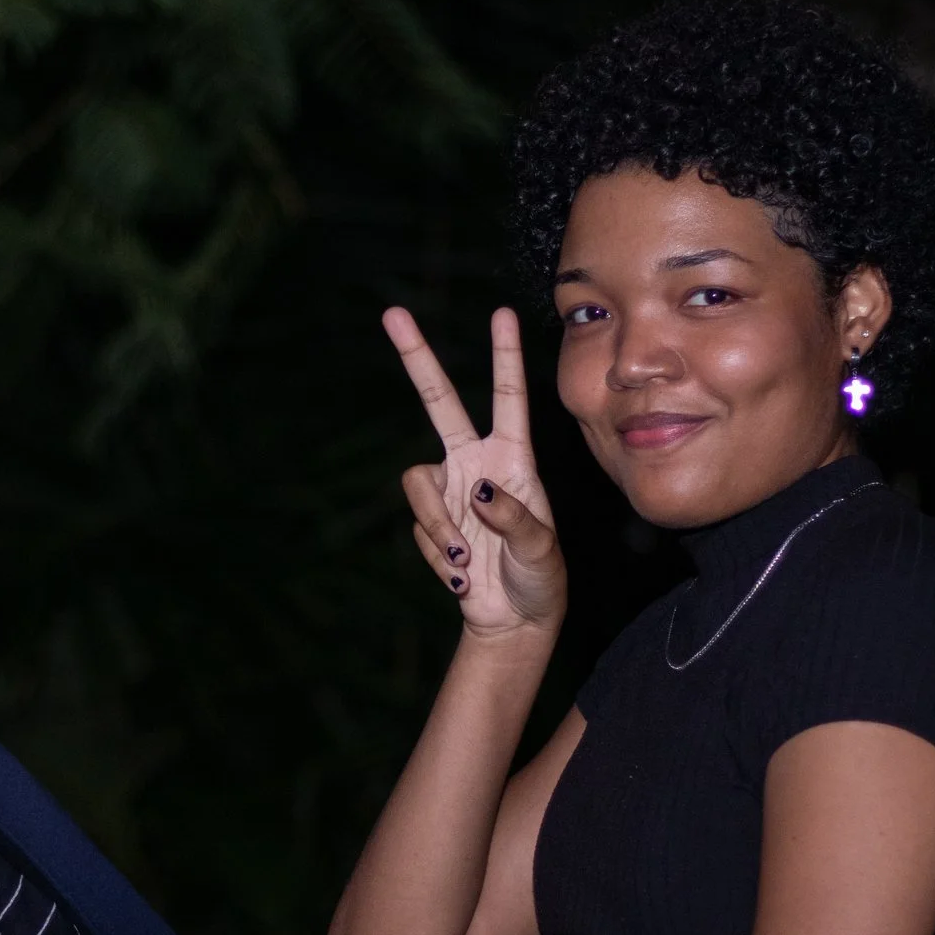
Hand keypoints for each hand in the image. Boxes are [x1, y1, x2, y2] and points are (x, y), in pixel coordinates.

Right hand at [387, 306, 563, 640]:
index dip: (505, 357)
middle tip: (392, 315)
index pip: (509, 398)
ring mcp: (449, 491)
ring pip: (416, 484)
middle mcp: (476, 463)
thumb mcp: (542, 550)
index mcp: (513, 458)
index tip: (501, 313)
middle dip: (416, 360)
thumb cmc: (541, 578)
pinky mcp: (431, 522)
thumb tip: (478, 492)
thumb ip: (515, 518)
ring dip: (437, 526)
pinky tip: (461, 577)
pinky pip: (420, 528)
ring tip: (462, 561)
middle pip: (439, 402)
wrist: (513, 620)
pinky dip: (438, 557)